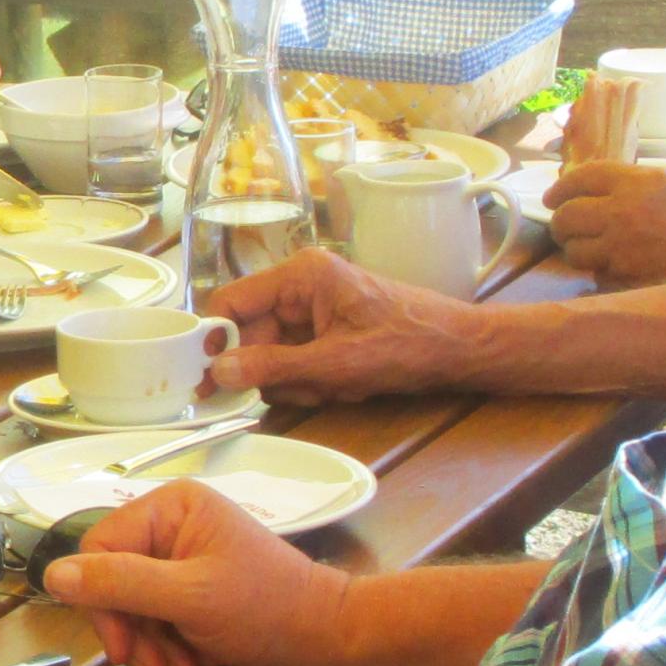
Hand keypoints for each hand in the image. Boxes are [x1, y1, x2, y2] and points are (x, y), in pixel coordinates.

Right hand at [39, 475, 355, 665]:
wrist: (333, 645)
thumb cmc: (268, 612)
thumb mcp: (188, 597)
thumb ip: (119, 583)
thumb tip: (50, 573)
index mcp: (172, 507)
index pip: (99, 547)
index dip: (100, 600)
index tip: (119, 647)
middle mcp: (176, 526)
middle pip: (115, 580)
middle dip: (134, 630)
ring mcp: (189, 560)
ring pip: (137, 605)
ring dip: (154, 646)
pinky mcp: (201, 591)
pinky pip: (162, 618)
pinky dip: (172, 647)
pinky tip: (196, 665)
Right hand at [201, 246, 475, 402]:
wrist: (459, 350)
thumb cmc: (406, 345)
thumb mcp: (336, 363)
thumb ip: (273, 368)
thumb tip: (219, 372)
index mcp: (300, 274)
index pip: (232, 300)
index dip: (214, 339)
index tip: (206, 378)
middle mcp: (301, 284)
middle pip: (252, 334)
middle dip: (272, 371)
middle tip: (303, 391)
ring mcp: (314, 307)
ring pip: (274, 353)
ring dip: (298, 381)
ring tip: (336, 386)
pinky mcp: (326, 328)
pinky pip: (297, 359)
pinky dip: (314, 381)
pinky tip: (344, 386)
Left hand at [541, 161, 665, 283]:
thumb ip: (636, 187)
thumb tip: (602, 195)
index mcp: (636, 181)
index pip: (579, 178)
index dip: (561, 188)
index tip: (554, 197)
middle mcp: (621, 212)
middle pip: (566, 216)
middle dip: (561, 222)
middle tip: (566, 227)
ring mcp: (621, 249)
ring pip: (574, 252)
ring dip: (578, 251)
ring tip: (591, 251)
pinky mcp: (627, 280)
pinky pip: (598, 277)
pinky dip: (602, 274)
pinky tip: (620, 270)